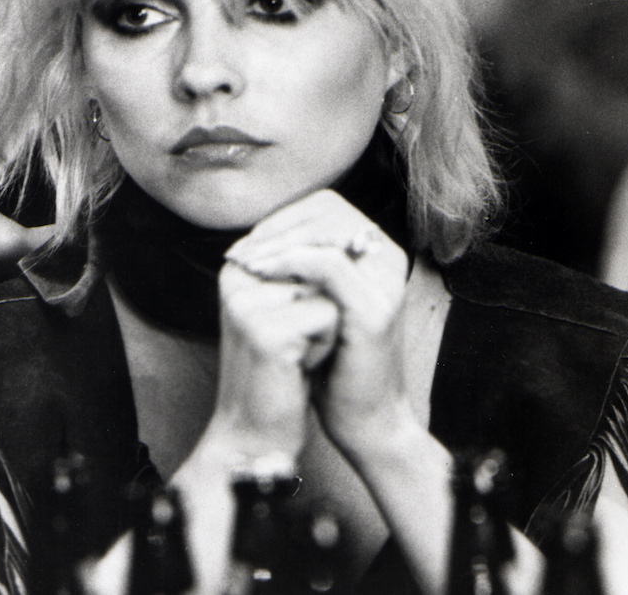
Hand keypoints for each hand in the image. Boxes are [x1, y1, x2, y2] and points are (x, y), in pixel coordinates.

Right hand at [203, 259, 339, 463]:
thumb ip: (298, 269)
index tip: (291, 324)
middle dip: (322, 304)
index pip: (304, 240)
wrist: (255, 438)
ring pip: (328, 288)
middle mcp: (236, 275)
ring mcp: (248, 302)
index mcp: (236, 266)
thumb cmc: (278, 373)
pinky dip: (325, 346)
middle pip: (318, 262)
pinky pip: (329, 317)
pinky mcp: (267, 331)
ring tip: (295, 355)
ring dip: (326, 325)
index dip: (319, 284)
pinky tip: (297, 369)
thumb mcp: (283, 309)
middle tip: (293, 344)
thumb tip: (343, 235)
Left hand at [224, 189, 411, 457]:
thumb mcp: (314, 304)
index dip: (282, 218)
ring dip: (277, 241)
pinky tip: (260, 274)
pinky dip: (288, 263)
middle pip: (327, 210)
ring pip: (327, 230)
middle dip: (277, 227)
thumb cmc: (333, 363)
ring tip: (244, 263)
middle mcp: (387, 257)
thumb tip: (254, 237)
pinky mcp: (374, 309)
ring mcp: (385, 280)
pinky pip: (328, 265)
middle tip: (240, 252)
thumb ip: (300, 268)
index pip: (325, 206)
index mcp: (376, 251)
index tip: (246, 244)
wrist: (363, 420)